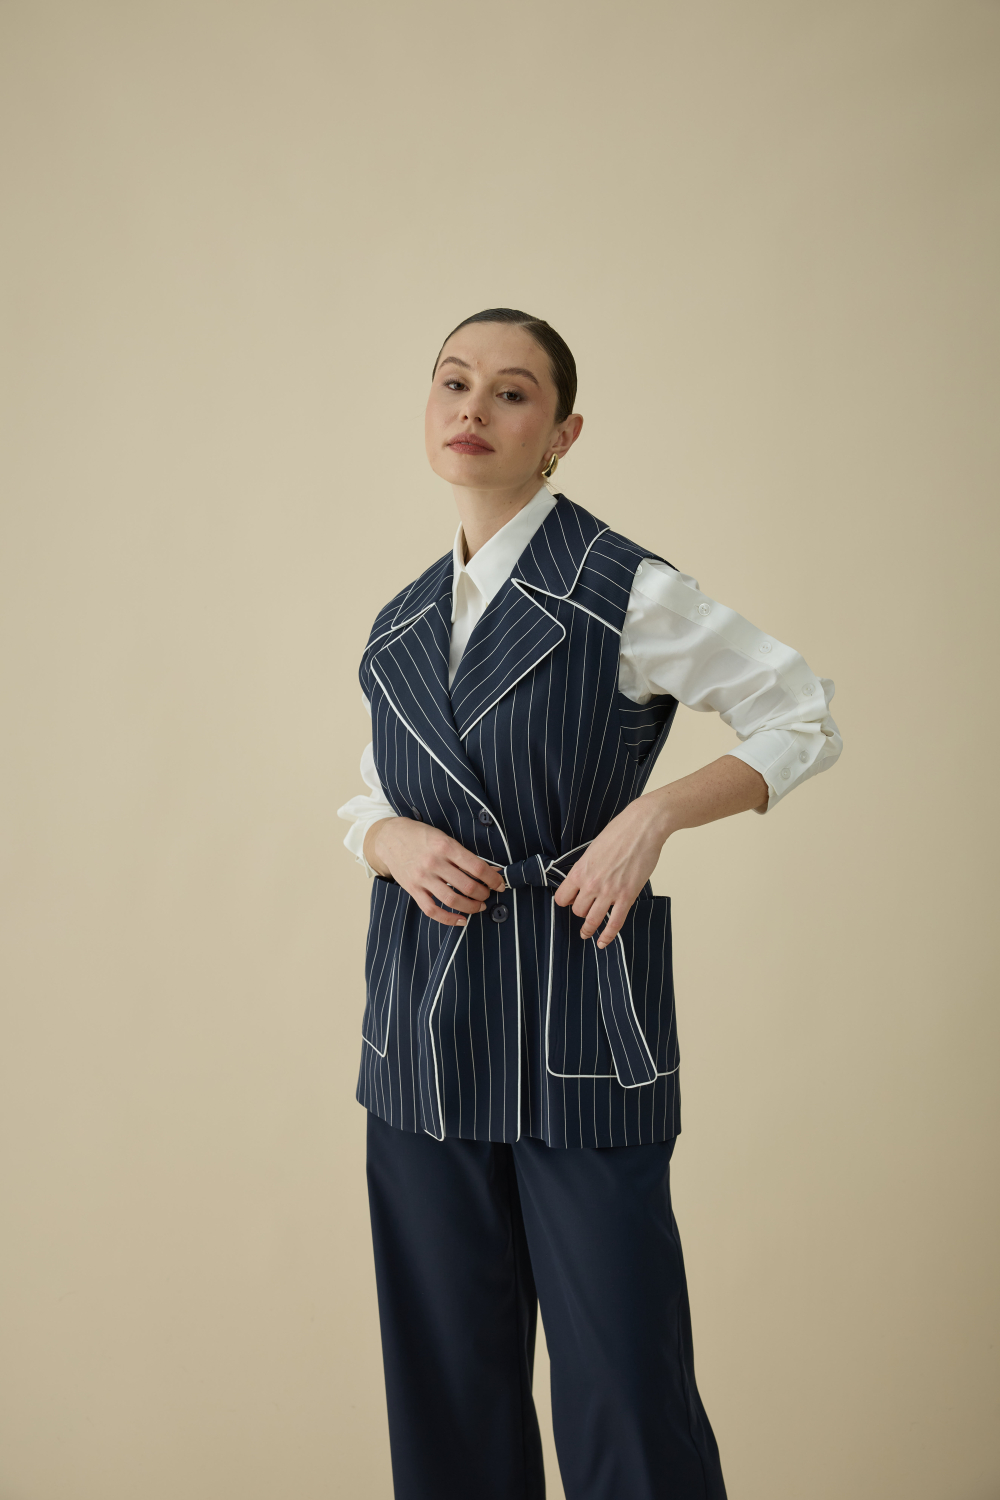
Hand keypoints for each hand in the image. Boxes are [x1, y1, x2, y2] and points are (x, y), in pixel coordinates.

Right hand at [364, 818, 506, 927]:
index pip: (477, 867)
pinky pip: (432, 910)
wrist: (389, 837)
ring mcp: (422, 878)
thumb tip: (490, 870)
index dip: (493, 879)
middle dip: (484, 894)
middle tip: (488, 894)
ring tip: (479, 906)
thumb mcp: (444, 837)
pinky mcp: (412, 889)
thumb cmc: (421, 836)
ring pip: (452, 900)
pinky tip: (461, 919)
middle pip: (467, 886)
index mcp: (445, 846)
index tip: (500, 884)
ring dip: (471, 907)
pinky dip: (449, 919)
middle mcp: (434, 863)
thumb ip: (464, 855)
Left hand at [552, 798, 667, 947]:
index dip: (565, 901)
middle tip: (585, 911)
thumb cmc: (620, 832)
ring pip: (592, 920)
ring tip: (587, 933)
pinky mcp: (627, 896)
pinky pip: (615, 923)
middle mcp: (591, 883)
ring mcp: (609, 892)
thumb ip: (586, 867)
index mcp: (580, 870)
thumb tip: (583, 879)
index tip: (569, 902)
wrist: (642, 827)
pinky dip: (608, 936)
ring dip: (588, 929)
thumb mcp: (592, 849)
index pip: (562, 897)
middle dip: (580, 912)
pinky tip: (603, 942)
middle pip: (577, 910)